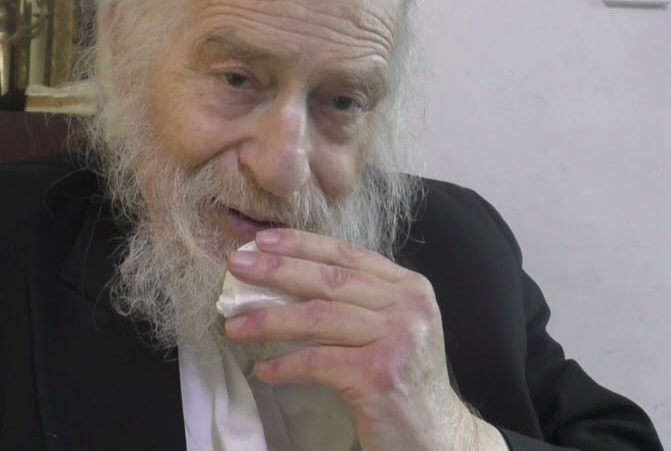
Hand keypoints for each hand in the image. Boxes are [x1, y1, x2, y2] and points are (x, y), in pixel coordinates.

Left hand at [223, 229, 505, 450]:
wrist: (436, 436)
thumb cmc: (404, 381)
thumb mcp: (391, 328)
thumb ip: (355, 301)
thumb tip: (283, 280)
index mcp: (409, 287)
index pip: (348, 254)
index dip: (301, 244)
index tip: (261, 241)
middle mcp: (408, 307)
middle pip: (329, 279)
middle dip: (277, 271)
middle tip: (237, 267)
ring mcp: (397, 339)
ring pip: (318, 317)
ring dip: (269, 321)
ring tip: (234, 326)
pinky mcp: (380, 375)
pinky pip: (318, 362)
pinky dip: (285, 366)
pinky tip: (263, 370)